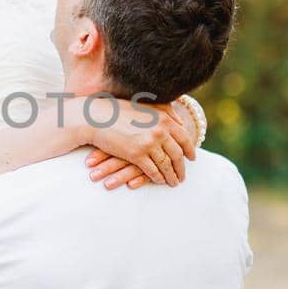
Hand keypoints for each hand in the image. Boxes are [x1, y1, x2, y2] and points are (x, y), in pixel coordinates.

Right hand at [82, 98, 198, 189]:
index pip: (184, 137)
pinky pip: (153, 170)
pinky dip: (158, 177)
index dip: (189, 150)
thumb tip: (180, 120)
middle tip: (183, 176)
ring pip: (166, 165)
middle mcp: (160, 130)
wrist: (95, 118)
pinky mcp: (137, 154)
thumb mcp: (145, 106)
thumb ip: (164, 111)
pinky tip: (159, 181)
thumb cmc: (118, 111)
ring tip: (173, 182)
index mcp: (163, 118)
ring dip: (171, 176)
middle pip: (177, 154)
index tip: (192, 158)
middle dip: (181, 167)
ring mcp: (149, 143)